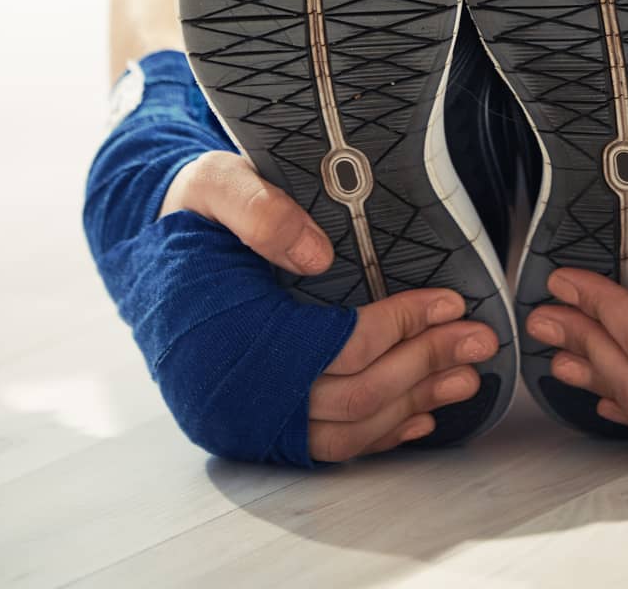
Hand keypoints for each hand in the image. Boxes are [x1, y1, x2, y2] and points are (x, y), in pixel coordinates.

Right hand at [162, 152, 497, 458]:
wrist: (148, 248)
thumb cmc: (189, 215)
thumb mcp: (216, 184)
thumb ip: (261, 211)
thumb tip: (317, 256)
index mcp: (223, 333)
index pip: (332, 347)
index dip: (399, 327)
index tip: (450, 302)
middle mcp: (233, 392)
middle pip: (350, 396)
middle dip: (424, 367)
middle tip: (479, 341)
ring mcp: (245, 415)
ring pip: (345, 430)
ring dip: (413, 406)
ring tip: (464, 377)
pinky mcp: (258, 422)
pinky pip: (326, 443)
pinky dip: (379, 434)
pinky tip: (418, 418)